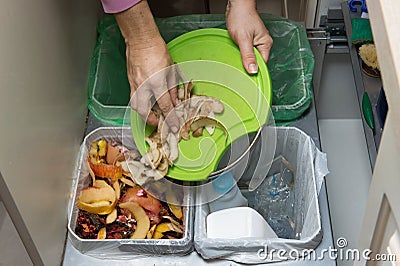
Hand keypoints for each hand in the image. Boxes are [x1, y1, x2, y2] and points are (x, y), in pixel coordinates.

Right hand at [115, 1, 178, 131]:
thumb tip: (176, 100)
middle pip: (144, 111)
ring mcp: (134, 84)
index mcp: (157, 83)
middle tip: (159, 122)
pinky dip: (139, 103)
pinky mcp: (130, 81)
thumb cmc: (157, 50)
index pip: (165, 106)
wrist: (141, 40)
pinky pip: (133, 97)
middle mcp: (144, 86)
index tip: (174, 125)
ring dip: (143, 113)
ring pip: (135, 106)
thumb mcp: (171, 70)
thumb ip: (173, 88)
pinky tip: (146, 102)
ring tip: (151, 114)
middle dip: (151, 120)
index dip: (171, 118)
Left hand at [226, 0, 272, 73]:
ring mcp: (255, 42)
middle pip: (256, 62)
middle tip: (239, 68)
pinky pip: (246, 52)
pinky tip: (236, 54)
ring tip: (237, 59)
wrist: (236, 6)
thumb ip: (248, 55)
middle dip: (248, 65)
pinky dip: (241, 54)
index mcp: (265, 44)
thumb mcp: (243, 39)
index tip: (247, 77)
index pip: (262, 64)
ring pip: (250, 57)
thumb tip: (253, 70)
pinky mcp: (248, 41)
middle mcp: (262, 44)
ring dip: (243, 60)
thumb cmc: (241, 17)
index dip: (254, 70)